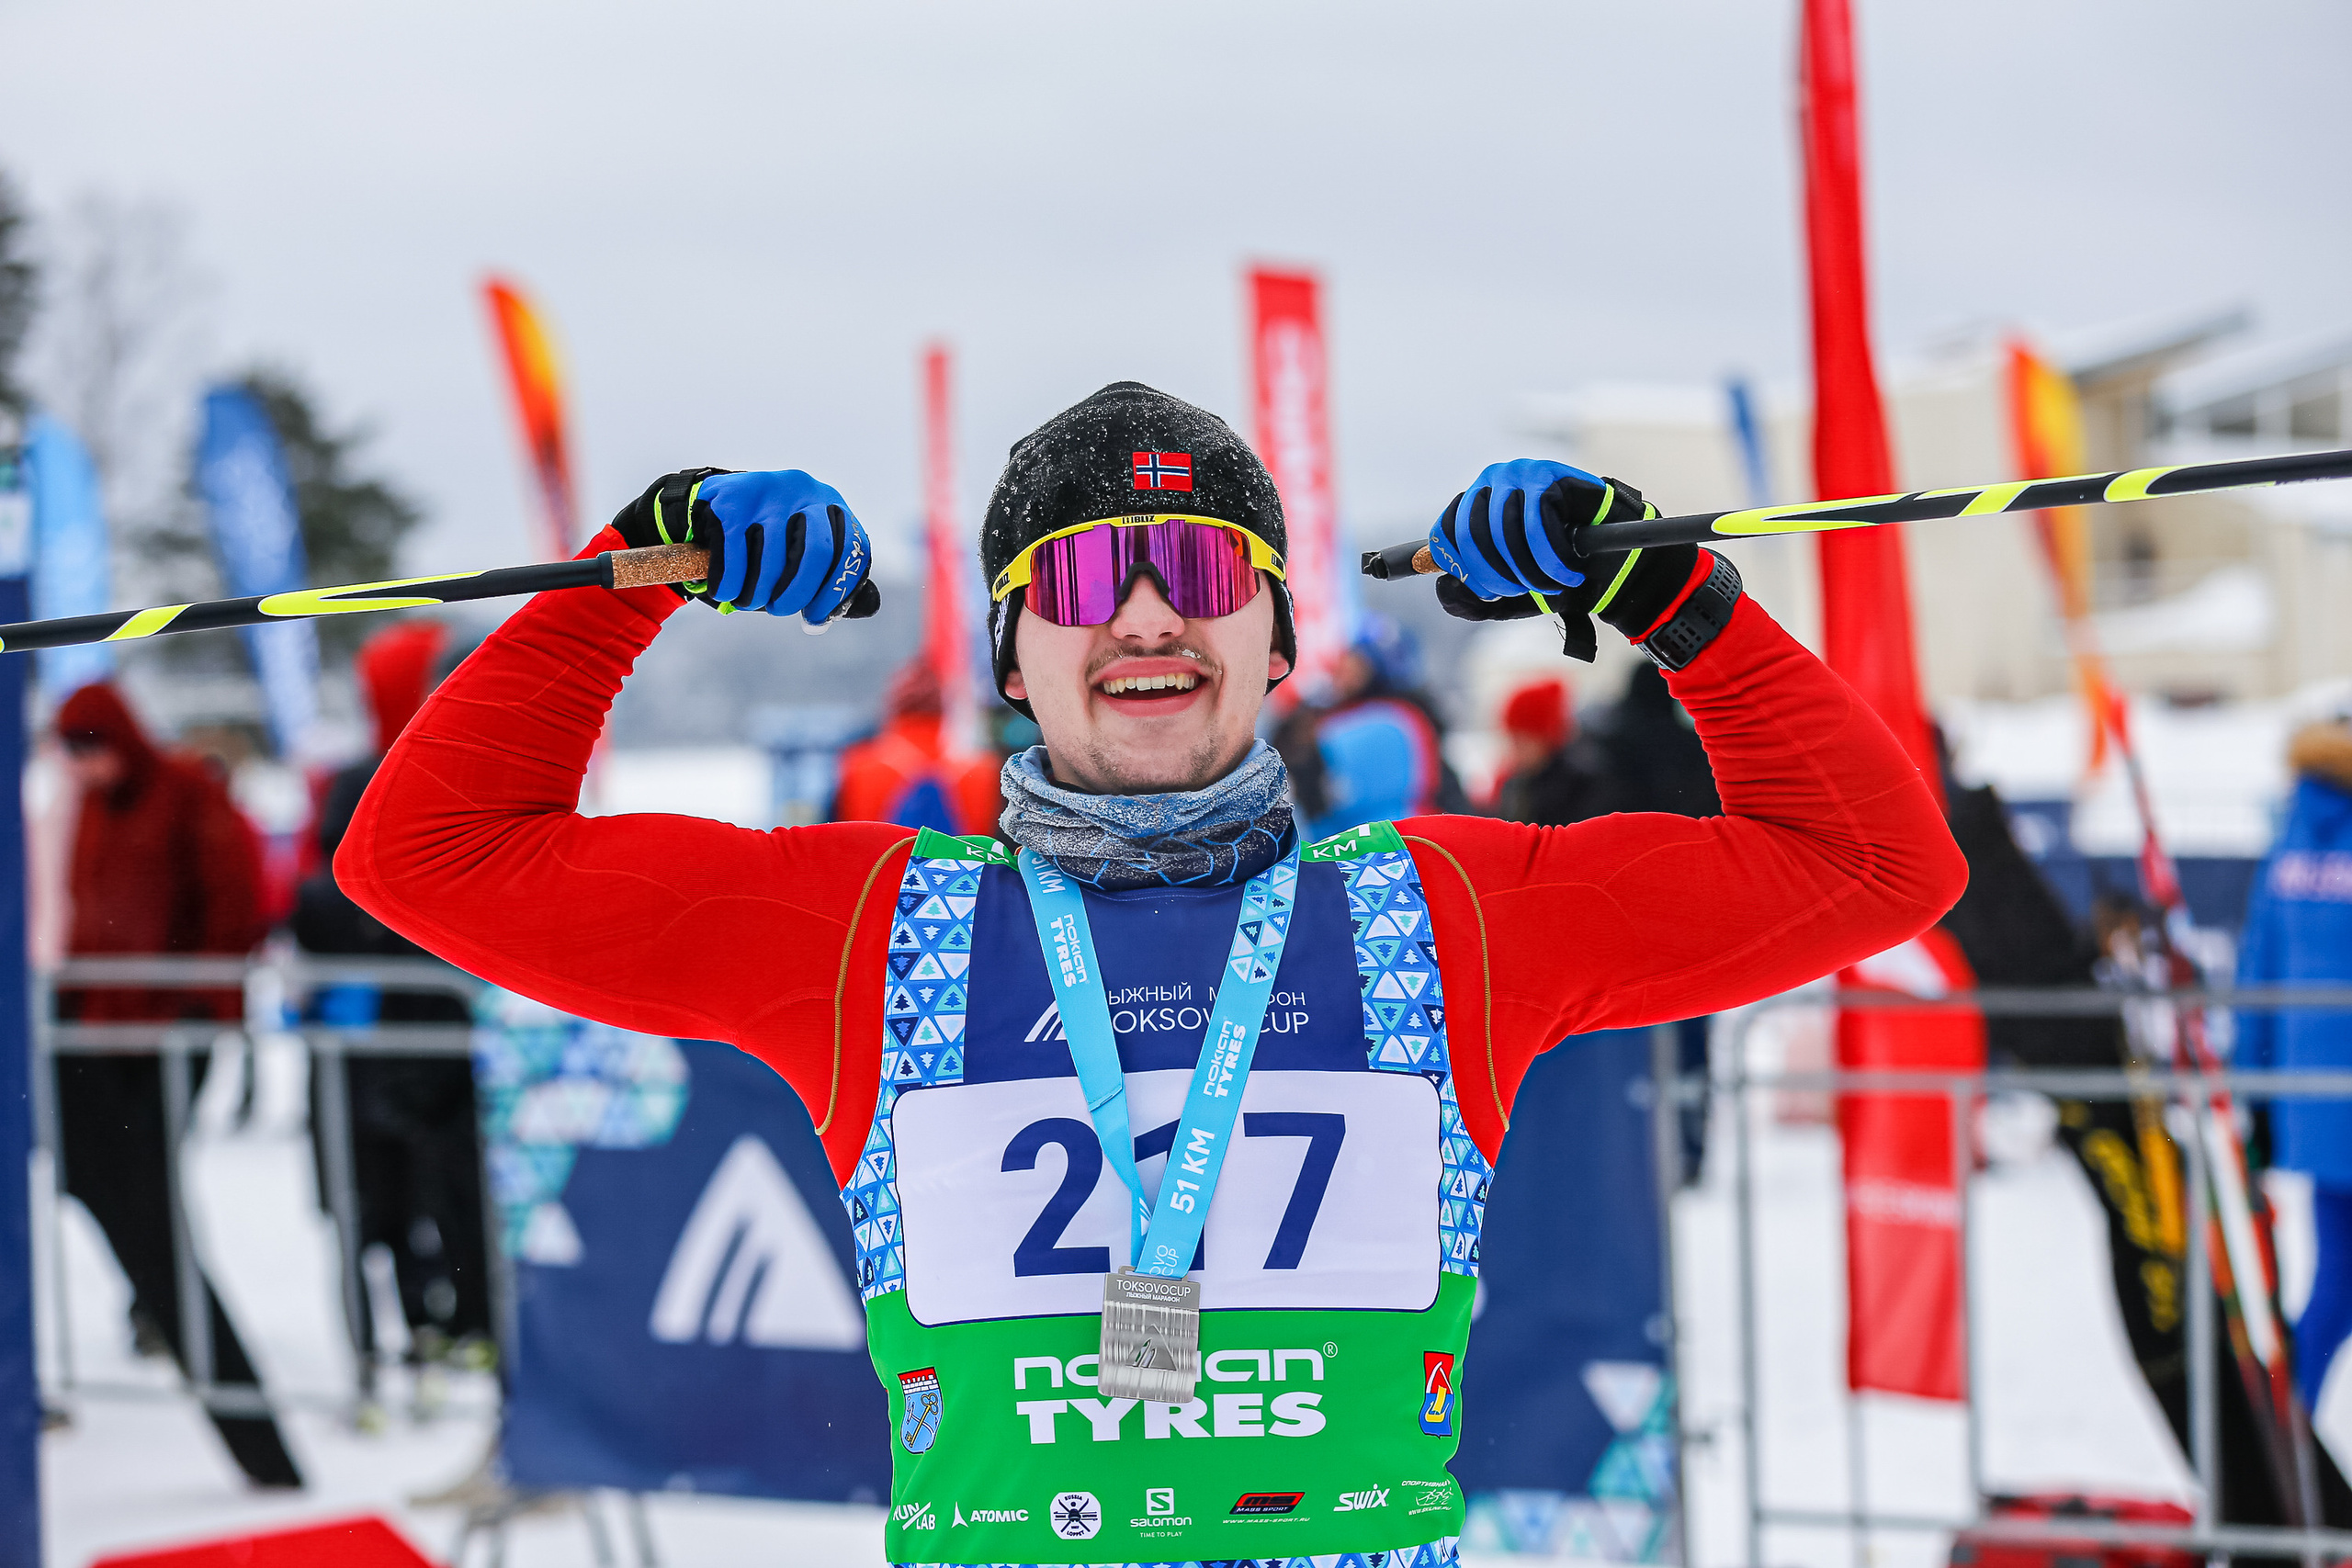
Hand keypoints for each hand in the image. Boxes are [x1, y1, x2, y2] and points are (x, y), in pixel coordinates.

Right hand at [612, 468, 872, 623]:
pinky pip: (735, 555)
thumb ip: (836, 576)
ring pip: (772, 559)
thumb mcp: (806, 549)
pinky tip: (726, 592)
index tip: (816, 618)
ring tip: (748, 600)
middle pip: (819, 552)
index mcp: (832, 507)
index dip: (836, 592)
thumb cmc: (771, 539)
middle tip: (780, 610)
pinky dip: (730, 584)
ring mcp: (769, 492)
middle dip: (798, 593)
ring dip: (758, 593)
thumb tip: (871, 607)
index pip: (850, 552)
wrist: (717, 503)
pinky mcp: (733, 498)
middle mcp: (806, 491)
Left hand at [1427, 460, 1698, 660]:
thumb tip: (1443, 584)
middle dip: (1497, 575)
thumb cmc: (1556, 578)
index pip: (1443, 537)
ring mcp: (1520, 474)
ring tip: (1552, 583)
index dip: (1465, 572)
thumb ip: (1471, 601)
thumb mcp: (1508, 597)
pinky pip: (1537, 521)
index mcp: (1473, 507)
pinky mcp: (1550, 476)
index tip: (1493, 592)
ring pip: (1504, 529)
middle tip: (1525, 591)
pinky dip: (1551, 556)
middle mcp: (1491, 483)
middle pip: (1471, 534)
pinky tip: (1568, 569)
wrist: (1614, 567)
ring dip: (1528, 569)